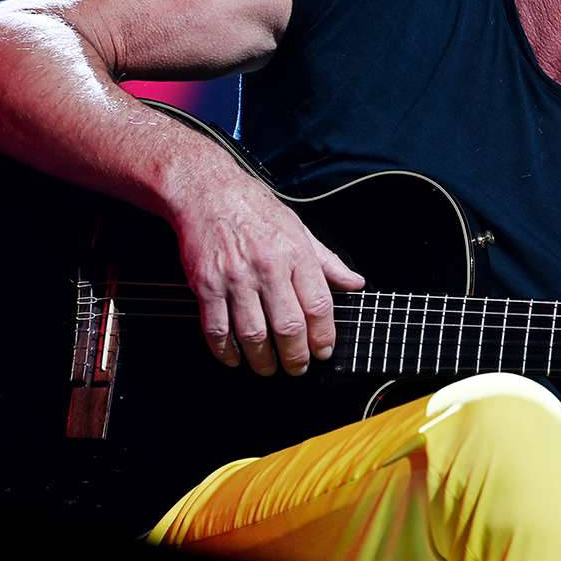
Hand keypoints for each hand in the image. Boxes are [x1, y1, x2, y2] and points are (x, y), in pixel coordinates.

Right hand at [170, 166, 363, 375]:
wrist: (208, 192)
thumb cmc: (256, 210)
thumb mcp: (300, 229)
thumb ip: (327, 261)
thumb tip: (355, 283)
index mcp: (296, 254)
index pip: (318, 305)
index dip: (323, 336)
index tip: (323, 351)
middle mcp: (267, 267)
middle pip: (288, 326)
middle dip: (296, 356)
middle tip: (297, 368)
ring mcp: (235, 278)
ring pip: (253, 334)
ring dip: (262, 360)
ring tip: (268, 368)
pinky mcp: (205, 284)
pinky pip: (217, 329)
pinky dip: (226, 351)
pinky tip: (234, 358)